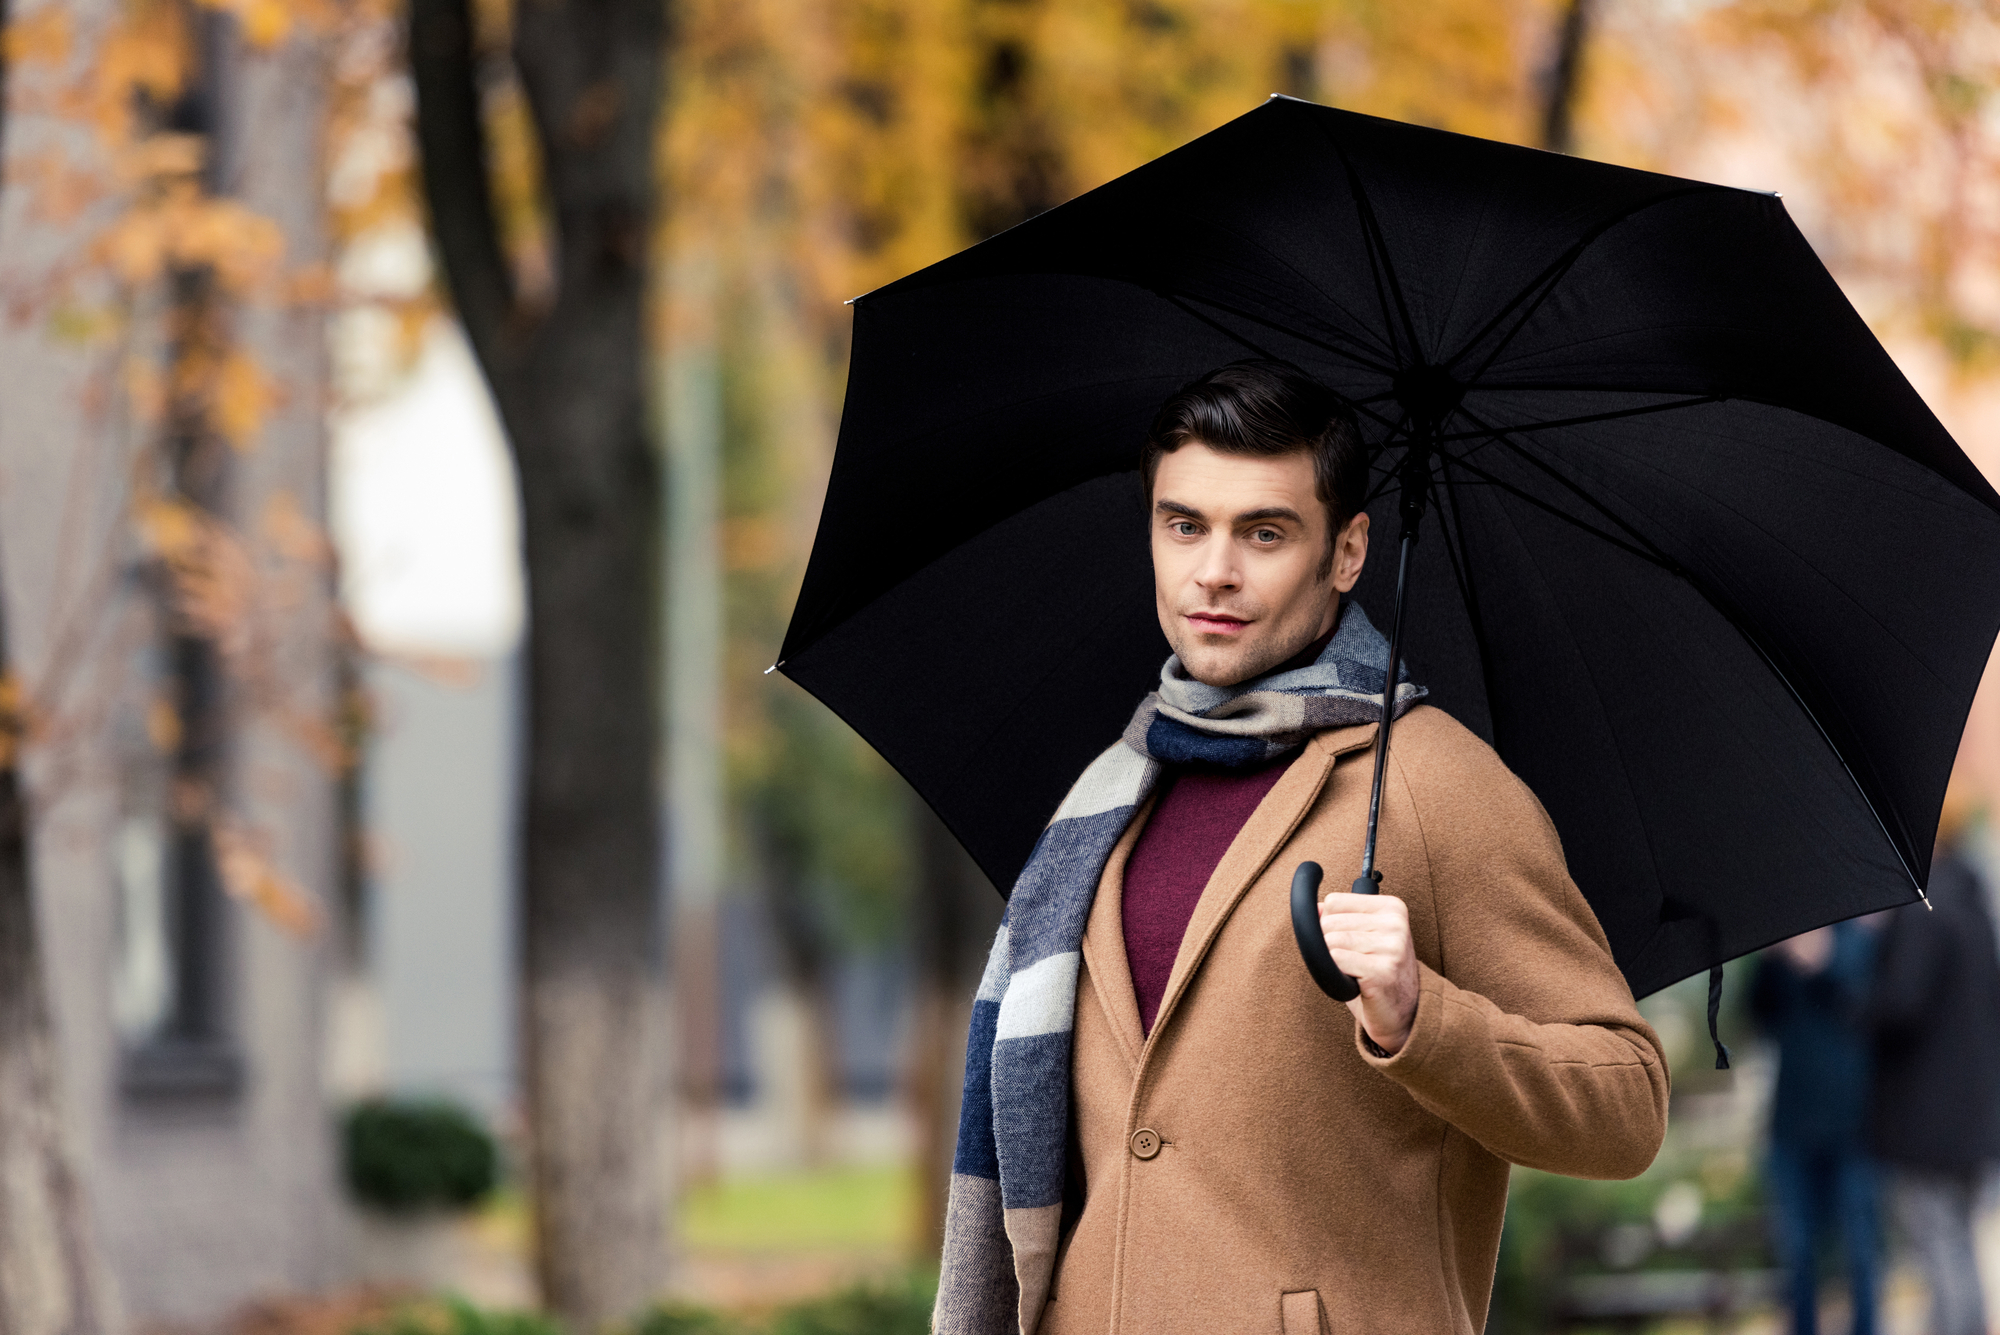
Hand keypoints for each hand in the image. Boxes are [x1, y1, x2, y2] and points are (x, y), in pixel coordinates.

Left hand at [1319, 891, 1420, 1054]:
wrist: (1404, 1013)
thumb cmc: (1379, 973)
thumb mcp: (1364, 936)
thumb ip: (1340, 917)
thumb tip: (1314, 908)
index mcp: (1392, 908)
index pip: (1335, 901)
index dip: (1331, 925)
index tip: (1350, 943)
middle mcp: (1395, 923)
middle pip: (1329, 922)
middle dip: (1330, 945)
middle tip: (1352, 962)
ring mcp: (1391, 947)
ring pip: (1331, 942)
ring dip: (1334, 963)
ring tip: (1355, 972)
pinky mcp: (1382, 971)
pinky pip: (1336, 961)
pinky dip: (1337, 975)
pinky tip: (1356, 982)